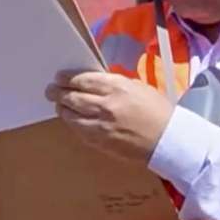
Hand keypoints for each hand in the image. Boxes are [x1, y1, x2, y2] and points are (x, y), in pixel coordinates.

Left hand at [47, 70, 173, 164]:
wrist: (168, 140)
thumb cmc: (158, 111)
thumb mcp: (138, 87)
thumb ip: (114, 84)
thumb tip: (94, 83)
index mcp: (117, 87)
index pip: (83, 80)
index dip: (67, 78)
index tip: (59, 77)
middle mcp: (106, 105)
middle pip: (72, 97)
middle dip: (58, 93)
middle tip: (51, 90)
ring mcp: (102, 125)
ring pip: (71, 115)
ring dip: (62, 109)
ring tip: (59, 105)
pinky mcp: (101, 142)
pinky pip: (79, 131)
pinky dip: (73, 124)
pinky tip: (72, 120)